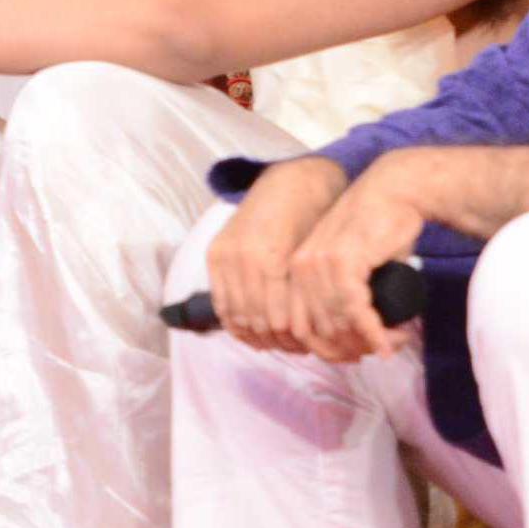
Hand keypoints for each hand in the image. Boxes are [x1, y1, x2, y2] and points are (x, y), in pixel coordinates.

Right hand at [206, 156, 346, 352]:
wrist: (292, 179)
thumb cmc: (314, 215)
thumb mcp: (315, 252)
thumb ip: (303, 291)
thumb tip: (306, 333)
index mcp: (271, 255)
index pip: (277, 317)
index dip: (292, 337)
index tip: (306, 346)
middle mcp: (242, 255)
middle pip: (254, 320)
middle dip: (275, 340)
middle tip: (294, 348)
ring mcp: (224, 254)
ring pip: (235, 315)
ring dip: (254, 335)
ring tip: (275, 342)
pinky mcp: (213, 254)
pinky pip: (220, 301)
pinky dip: (235, 321)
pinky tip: (252, 331)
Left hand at [286, 154, 432, 362]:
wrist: (399, 188)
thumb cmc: (382, 223)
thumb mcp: (354, 262)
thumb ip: (344, 291)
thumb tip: (353, 332)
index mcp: (297, 268)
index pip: (300, 327)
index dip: (328, 349)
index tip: (355, 355)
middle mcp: (302, 267)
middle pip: (317, 331)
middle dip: (350, 349)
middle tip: (380, 350)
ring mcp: (320, 263)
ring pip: (338, 324)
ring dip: (369, 342)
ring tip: (395, 341)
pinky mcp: (343, 261)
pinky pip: (356, 311)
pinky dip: (374, 332)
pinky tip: (390, 340)